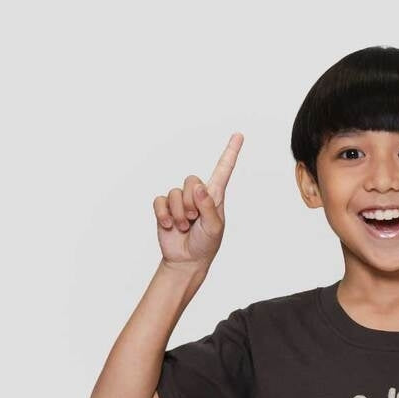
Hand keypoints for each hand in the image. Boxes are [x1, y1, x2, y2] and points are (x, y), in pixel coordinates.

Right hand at [153, 132, 243, 268]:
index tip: (239, 135)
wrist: (186, 261)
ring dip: (179, 213)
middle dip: (191, 202)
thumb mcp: (214, 228)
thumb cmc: (205, 245)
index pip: (223, 170)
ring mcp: (180, 201)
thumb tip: (200, 187)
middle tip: (194, 219)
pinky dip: (164, 215)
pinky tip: (170, 226)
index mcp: (214, 197)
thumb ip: (209, 207)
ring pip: (175, 192)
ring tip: (185, 226)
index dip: (230, 152)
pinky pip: (160, 201)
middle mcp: (197, 194)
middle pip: (191, 180)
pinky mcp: (165, 208)